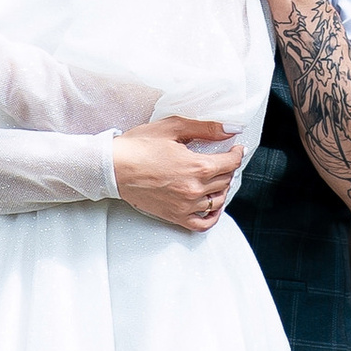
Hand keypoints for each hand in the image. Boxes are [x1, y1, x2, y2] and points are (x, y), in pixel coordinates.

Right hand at [111, 121, 240, 231]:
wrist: (113, 167)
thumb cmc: (138, 146)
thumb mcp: (173, 127)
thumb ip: (205, 128)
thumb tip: (230, 129)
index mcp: (197, 167)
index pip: (231, 162)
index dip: (237, 153)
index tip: (236, 148)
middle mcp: (195, 189)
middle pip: (226, 180)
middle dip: (228, 167)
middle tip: (223, 159)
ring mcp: (186, 206)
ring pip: (218, 200)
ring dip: (222, 188)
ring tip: (216, 178)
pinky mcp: (175, 216)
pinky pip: (203, 223)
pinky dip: (213, 216)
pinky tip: (213, 205)